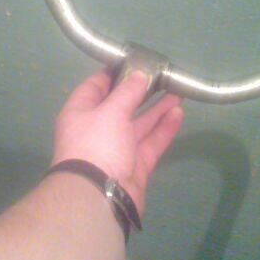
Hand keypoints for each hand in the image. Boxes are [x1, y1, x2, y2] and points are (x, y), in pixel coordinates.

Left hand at [52, 69, 184, 214]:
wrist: (99, 196)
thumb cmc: (96, 145)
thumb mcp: (110, 111)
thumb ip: (128, 91)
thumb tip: (141, 74)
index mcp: (81, 113)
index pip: (95, 87)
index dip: (114, 74)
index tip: (134, 62)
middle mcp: (97, 130)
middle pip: (121, 106)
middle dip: (141, 92)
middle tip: (163, 78)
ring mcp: (116, 150)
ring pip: (139, 125)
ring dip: (158, 110)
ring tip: (178, 94)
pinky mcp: (135, 167)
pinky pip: (151, 144)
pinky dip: (164, 130)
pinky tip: (179, 115)